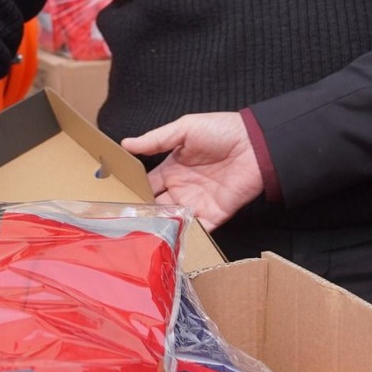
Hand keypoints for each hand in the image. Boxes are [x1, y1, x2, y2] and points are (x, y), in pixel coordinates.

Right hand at [121, 112, 263, 230]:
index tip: (116, 201)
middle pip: (156, 207)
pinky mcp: (214, 215)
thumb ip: (156, 140)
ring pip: (172, 222)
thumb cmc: (221, 130)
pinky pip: (197, 231)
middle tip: (123, 224)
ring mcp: (197, 203)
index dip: (133, 192)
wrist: (254, 143)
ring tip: (142, 236)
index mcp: (172, 169)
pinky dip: (185, 237)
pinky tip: (169, 242)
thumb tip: (126, 143)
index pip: (147, 185)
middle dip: (143, 215)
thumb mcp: (184, 129)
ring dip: (160, 228)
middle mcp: (182, 189)